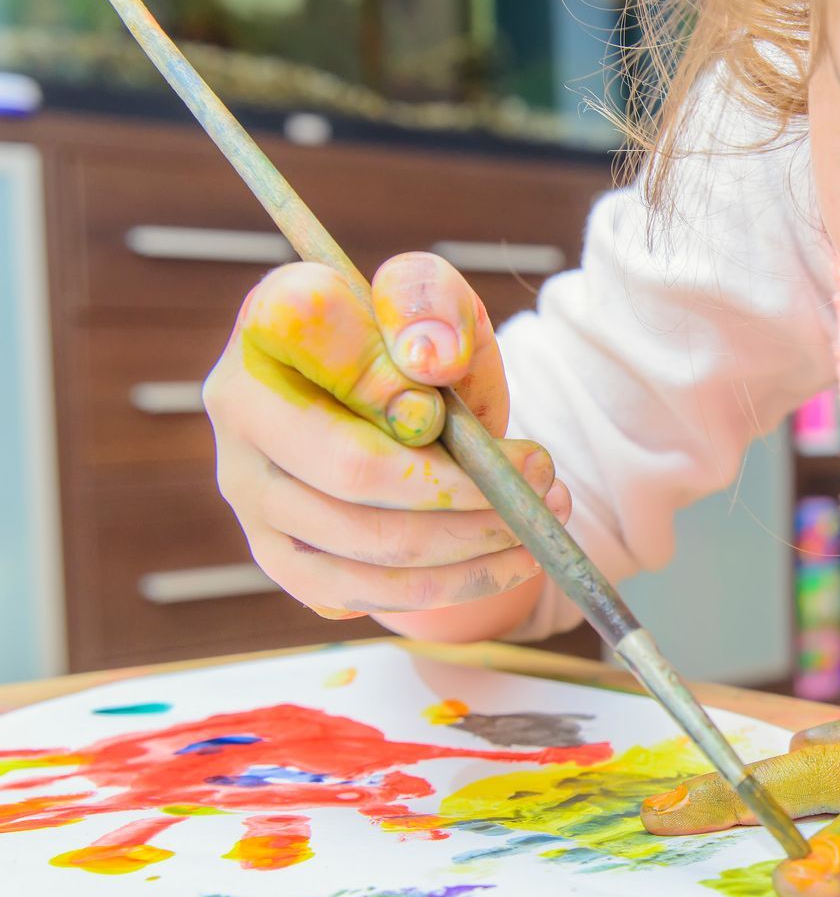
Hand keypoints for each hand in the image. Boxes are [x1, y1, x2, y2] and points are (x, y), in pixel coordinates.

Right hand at [202, 253, 567, 618]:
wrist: (404, 411)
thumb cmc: (418, 349)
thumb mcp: (438, 302)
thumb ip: (430, 303)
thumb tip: (428, 363)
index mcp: (269, 323)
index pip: (320, 346)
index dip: (400, 381)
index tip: (461, 400)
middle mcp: (239, 411)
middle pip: (355, 474)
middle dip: (468, 486)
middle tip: (542, 477)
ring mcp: (251, 494)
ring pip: (373, 545)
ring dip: (477, 539)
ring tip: (541, 517)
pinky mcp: (282, 559)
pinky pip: (372, 594)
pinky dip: (458, 584)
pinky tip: (513, 557)